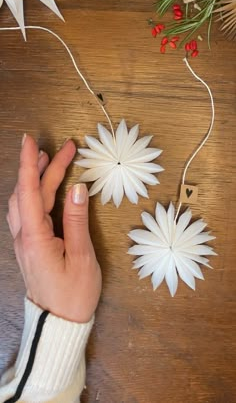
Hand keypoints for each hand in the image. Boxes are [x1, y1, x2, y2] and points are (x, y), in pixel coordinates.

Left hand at [6, 134, 101, 322]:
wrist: (59, 323)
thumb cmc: (74, 295)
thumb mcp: (82, 257)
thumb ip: (77, 221)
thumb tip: (78, 189)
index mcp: (35, 237)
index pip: (29, 191)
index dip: (30, 164)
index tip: (31, 141)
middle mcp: (24, 236)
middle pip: (29, 193)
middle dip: (44, 167)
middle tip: (65, 149)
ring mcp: (25, 241)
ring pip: (24, 202)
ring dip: (35, 179)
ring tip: (50, 160)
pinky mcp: (30, 246)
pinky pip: (27, 213)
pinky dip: (34, 194)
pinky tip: (45, 189)